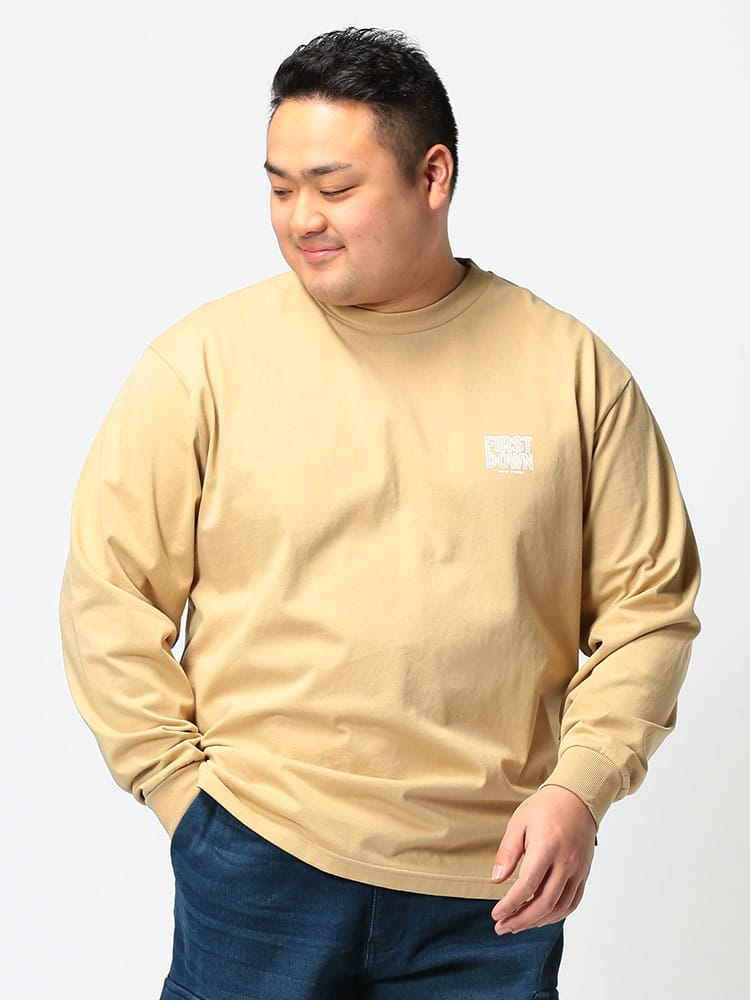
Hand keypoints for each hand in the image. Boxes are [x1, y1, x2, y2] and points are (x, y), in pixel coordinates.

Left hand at [490, 785, 596, 934]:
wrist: (577, 798)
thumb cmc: (544, 808)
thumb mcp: (518, 823)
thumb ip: (507, 853)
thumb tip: (496, 880)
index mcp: (546, 847)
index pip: (528, 885)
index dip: (510, 904)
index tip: (496, 914)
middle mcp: (565, 862)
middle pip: (544, 903)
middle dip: (521, 920)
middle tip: (502, 927)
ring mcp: (578, 870)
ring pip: (559, 907)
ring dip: (537, 922)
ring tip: (517, 925)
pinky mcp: (584, 874)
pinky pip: (572, 902)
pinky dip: (556, 915)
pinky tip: (541, 918)